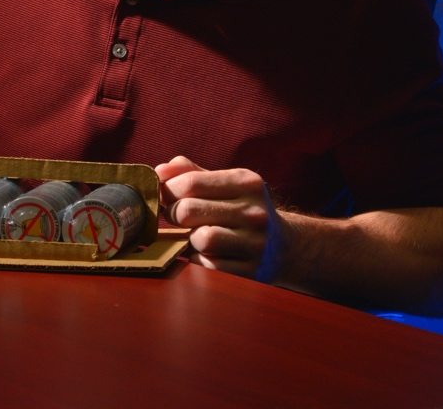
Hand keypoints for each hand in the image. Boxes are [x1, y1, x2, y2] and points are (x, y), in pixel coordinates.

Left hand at [155, 155, 285, 281]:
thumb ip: (191, 173)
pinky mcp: (250, 270)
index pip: (191, 182)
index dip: (167, 190)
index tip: (165, 196)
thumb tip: (159, 172)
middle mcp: (254, 211)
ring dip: (188, 239)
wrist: (283, 246)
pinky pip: (208, 265)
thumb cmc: (242, 209)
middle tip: (175, 217)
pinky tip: (205, 253)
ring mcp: (255, 243)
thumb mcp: (225, 184)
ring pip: (200, 239)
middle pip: (189, 210)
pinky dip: (198, 259)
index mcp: (246, 182)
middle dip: (173, 214)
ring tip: (193, 235)